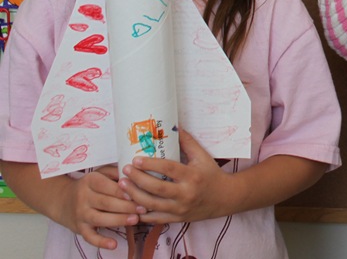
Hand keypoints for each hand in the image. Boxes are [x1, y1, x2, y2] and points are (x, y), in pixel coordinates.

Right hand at [62, 166, 140, 249]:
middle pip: (106, 202)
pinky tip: (114, 245)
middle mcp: (83, 197)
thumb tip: (136, 173)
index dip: (123, 190)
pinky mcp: (79, 228)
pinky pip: (89, 237)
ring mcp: (80, 214)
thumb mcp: (100, 173)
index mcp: (90, 181)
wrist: (63, 200)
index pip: (107, 185)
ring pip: (99, 219)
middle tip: (143, 208)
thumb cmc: (90, 185)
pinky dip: (101, 242)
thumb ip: (116, 172)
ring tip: (135, 220)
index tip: (139, 192)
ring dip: (118, 220)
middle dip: (126, 206)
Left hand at [120, 129, 235, 224]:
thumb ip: (188, 142)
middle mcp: (186, 193)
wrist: (224, 198)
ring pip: (152, 204)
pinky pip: (155, 219)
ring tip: (122, 186)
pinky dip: (142, 214)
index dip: (151, 164)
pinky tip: (131, 205)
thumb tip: (174, 126)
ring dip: (134, 195)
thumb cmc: (212, 174)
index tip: (136, 159)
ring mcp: (180, 208)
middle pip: (157, 188)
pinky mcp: (177, 219)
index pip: (168, 169)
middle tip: (125, 170)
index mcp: (192, 176)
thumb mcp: (203, 157)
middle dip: (138, 179)